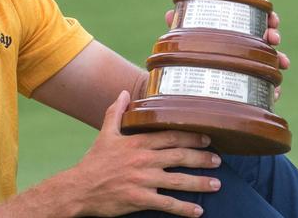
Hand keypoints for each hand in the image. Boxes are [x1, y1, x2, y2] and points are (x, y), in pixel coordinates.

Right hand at [70, 91, 220, 216]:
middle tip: (218, 159)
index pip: (169, 136)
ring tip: (217, 183)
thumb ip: (115, 112)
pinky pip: (167, 203)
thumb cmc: (94, 161)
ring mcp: (143, 180)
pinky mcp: (140, 199)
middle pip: (179, 156)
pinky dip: (184, 208)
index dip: (190, 136)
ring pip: (178, 181)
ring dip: (200, 182)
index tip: (207, 137)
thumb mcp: (105, 133)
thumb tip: (123, 92)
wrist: (79, 188)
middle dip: (201, 157)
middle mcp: (143, 160)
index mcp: (137, 142)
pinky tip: (198, 210)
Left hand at [165, 9, 289, 100]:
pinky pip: (266, 88)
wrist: (182, 89)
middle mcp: (244, 48)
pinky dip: (274, 89)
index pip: (255, 21)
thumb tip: (170, 15)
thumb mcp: (184, 43)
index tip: (272, 18)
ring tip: (282, 62)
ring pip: (271, 61)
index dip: (267, 18)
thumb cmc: (188, 58)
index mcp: (233, 34)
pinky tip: (276, 91)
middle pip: (266, 38)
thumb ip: (180, 28)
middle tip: (273, 37)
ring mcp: (249, 68)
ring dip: (280, 59)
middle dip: (273, 35)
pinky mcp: (249, 89)